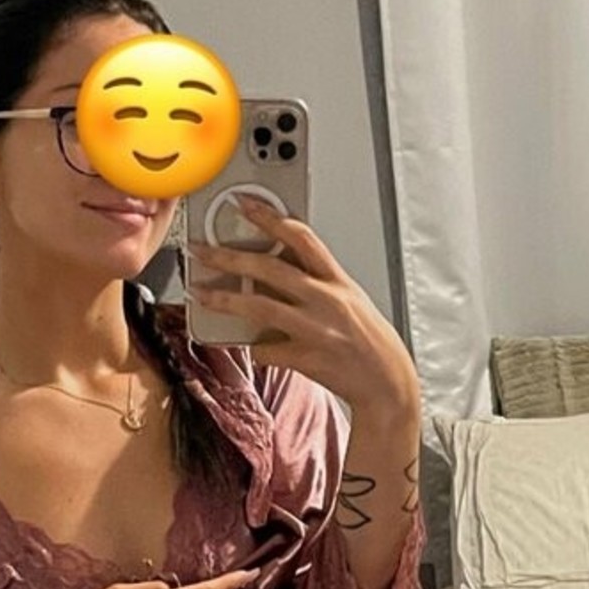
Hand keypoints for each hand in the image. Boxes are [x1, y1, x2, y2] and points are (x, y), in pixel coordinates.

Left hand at [188, 197, 419, 411]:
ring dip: (224, 299)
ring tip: (201, 294)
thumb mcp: (350, 300)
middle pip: (269, 268)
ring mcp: (315, 329)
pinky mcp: (306, 358)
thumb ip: (318, 283)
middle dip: (229, 257)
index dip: (269, 218)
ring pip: (259, 306)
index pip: (301, 237)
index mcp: (337, 281)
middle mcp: (326, 300)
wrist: (387, 383)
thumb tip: (278, 272)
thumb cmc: (369, 341)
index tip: (244, 205)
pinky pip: (267, 350)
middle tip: (202, 251)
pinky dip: (255, 348)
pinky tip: (250, 347)